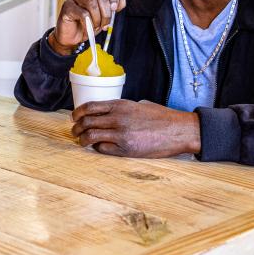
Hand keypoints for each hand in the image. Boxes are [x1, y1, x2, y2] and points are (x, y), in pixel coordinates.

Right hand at [49, 0, 125, 53]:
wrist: (72, 37)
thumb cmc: (87, 24)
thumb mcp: (104, 15)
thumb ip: (113, 7)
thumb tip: (121, 1)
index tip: (114, 8)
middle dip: (106, 13)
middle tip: (105, 25)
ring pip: (92, 4)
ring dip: (97, 19)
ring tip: (96, 27)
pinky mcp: (67, 6)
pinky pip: (83, 14)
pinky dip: (88, 25)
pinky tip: (88, 30)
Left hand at [70, 99, 200, 156]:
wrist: (179, 130)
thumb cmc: (161, 117)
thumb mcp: (139, 105)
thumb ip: (122, 109)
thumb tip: (108, 114)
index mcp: (120, 105)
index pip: (89, 107)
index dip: (77, 113)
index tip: (74, 118)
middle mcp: (118, 118)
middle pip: (86, 122)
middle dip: (76, 128)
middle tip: (75, 132)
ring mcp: (121, 134)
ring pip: (90, 136)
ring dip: (82, 140)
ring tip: (82, 142)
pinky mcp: (126, 149)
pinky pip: (103, 149)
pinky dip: (98, 148)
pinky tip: (100, 148)